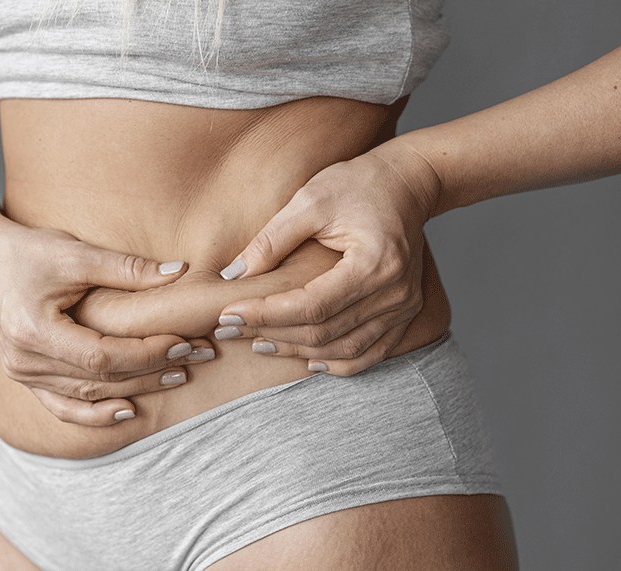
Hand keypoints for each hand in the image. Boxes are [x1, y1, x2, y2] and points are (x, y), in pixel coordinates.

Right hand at [0, 219, 214, 425]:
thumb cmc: (29, 250)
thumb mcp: (77, 254)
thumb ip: (128, 268)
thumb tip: (181, 272)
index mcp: (34, 331)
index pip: (102, 357)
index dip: (146, 354)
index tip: (183, 341)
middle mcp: (24, 361)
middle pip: (99, 380)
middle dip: (151, 371)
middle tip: (194, 359)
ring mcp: (22, 373)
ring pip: (86, 395)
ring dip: (134, 390)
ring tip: (176, 377)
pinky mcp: (25, 376)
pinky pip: (62, 406)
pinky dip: (94, 414)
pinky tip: (127, 410)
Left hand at [216, 143, 439, 375]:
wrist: (408, 183)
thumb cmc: (358, 185)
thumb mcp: (310, 200)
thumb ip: (271, 240)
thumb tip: (232, 276)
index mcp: (374, 264)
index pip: (311, 305)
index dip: (265, 314)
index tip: (229, 313)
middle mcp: (395, 293)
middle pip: (324, 332)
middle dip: (272, 333)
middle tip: (231, 329)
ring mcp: (404, 307)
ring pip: (344, 348)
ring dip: (298, 351)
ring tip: (258, 343)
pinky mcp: (406, 313)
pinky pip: (371, 353)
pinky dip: (337, 362)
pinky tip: (307, 360)